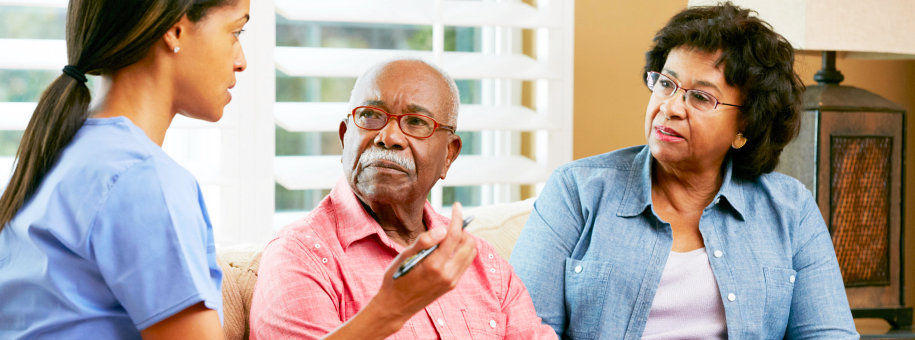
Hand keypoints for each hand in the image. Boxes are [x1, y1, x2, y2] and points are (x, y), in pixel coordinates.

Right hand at [374, 202, 477, 324]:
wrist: (395, 306)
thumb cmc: (396, 279)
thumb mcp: (404, 256)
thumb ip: (424, 241)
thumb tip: (442, 229)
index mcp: (434, 265)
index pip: (454, 235)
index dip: (457, 218)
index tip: (456, 206)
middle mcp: (447, 274)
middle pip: (468, 243)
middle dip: (462, 229)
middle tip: (449, 223)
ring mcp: (452, 281)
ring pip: (470, 253)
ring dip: (464, 240)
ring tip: (448, 235)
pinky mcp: (452, 285)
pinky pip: (465, 263)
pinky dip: (462, 251)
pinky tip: (448, 249)